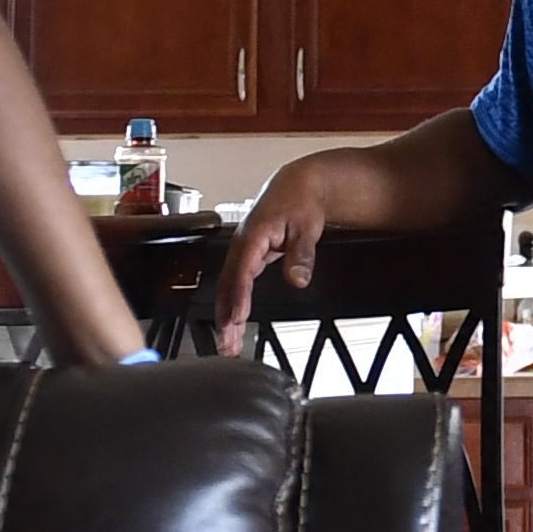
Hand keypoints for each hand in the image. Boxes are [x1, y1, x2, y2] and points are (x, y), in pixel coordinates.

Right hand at [224, 157, 345, 333]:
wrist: (296, 185)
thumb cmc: (300, 201)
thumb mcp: (307, 226)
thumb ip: (301, 254)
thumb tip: (297, 279)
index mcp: (252, 236)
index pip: (242, 272)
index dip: (238, 297)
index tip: (237, 319)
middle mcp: (241, 246)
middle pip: (228, 286)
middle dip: (225, 317)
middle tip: (226, 346)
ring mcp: (242, 253)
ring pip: (229, 289)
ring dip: (226, 317)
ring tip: (227, 345)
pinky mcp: (246, 258)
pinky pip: (235, 286)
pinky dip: (233, 306)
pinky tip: (234, 325)